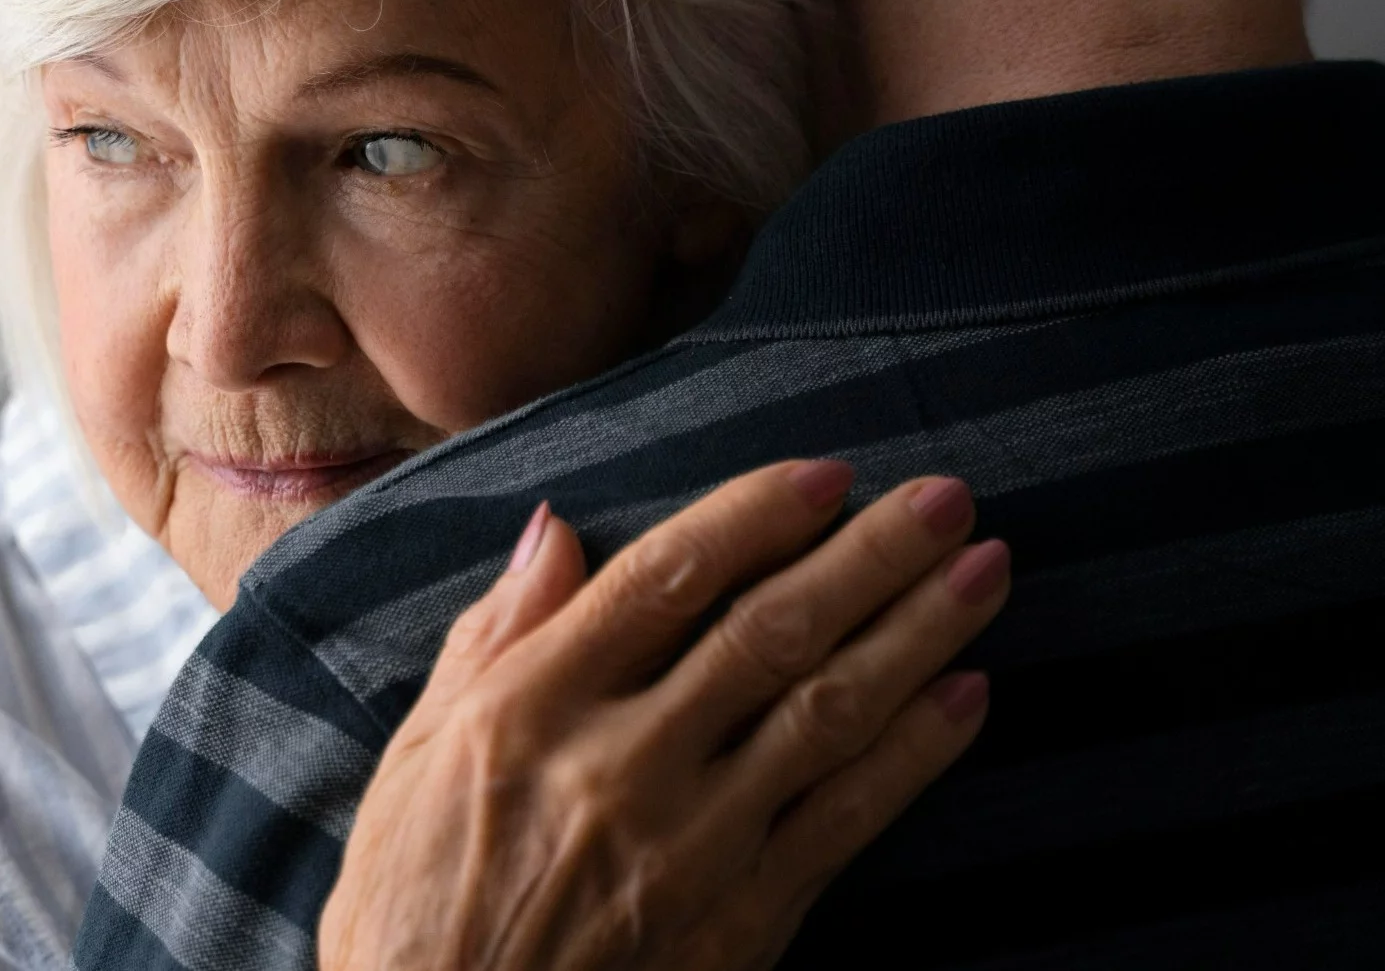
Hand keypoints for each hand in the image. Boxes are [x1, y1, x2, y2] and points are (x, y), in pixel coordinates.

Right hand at [319, 462, 1007, 970]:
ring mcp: (689, 845)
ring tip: (984, 571)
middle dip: (870, 556)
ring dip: (917, 634)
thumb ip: (492, 636)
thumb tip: (553, 529)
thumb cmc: (414, 904)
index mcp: (530, 707)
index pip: (663, 578)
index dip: (755, 514)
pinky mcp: (741, 922)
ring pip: (825, 713)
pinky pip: (845, 821)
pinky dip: (914, 755)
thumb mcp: (413, 757)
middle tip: (948, 498)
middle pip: (767, 632)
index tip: (826, 473)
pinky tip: (967, 697)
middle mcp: (619, 763)